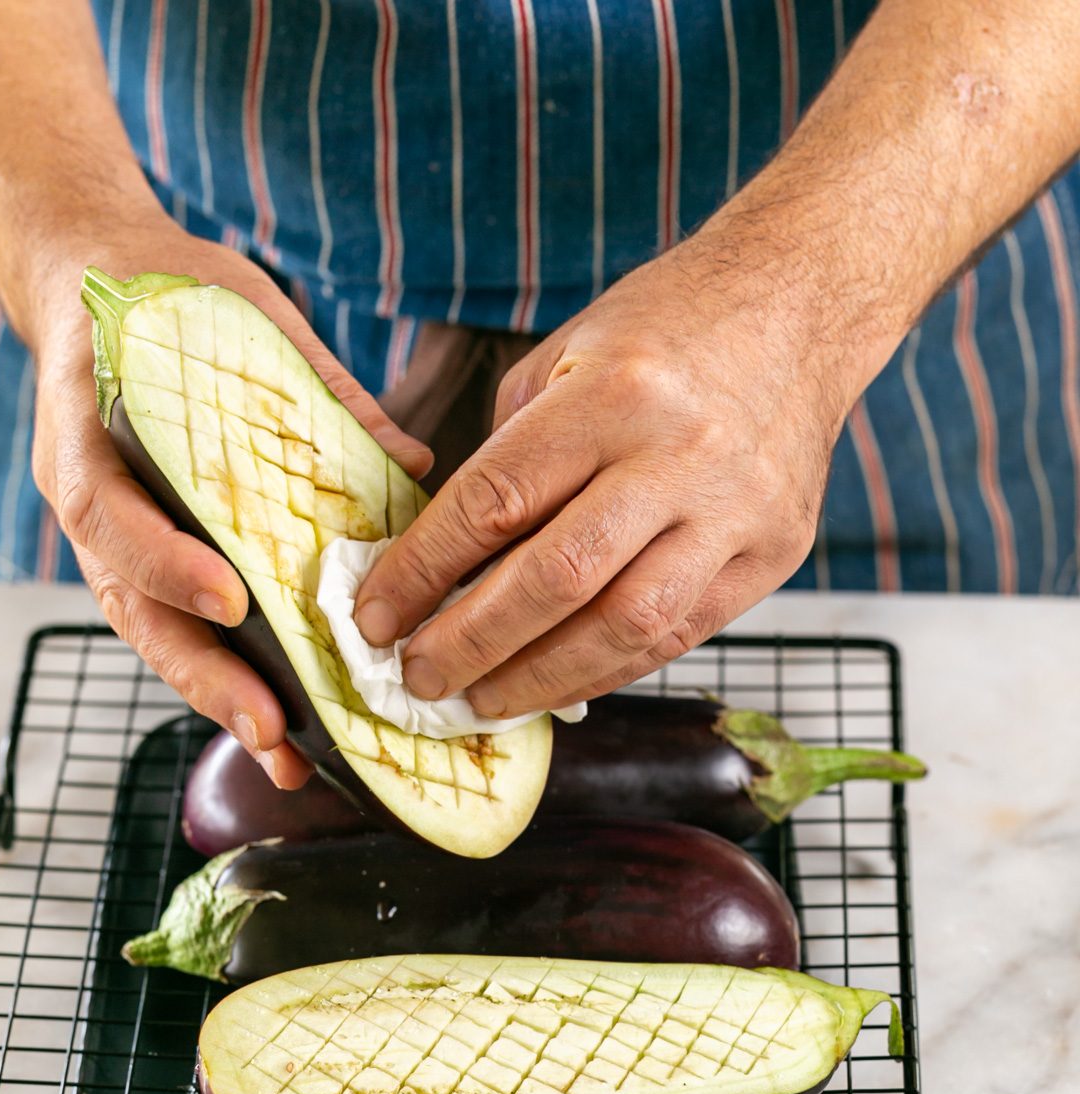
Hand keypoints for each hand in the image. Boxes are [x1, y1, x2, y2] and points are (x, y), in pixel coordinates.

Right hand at [29, 212, 431, 785]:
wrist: (95, 283)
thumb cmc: (167, 298)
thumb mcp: (239, 312)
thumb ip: (317, 385)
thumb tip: (412, 460)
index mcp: (92, 435)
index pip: (113, 513)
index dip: (166, 562)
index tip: (229, 599)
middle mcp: (93, 501)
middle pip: (132, 609)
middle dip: (203, 675)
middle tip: (269, 727)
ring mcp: (111, 537)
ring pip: (151, 634)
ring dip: (215, 698)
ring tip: (281, 752)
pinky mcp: (139, 556)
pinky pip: (172, 624)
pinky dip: (221, 674)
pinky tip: (277, 718)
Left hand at [352, 219, 868, 717]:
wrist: (803, 307)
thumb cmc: (669, 328)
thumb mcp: (569, 354)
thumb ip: (512, 452)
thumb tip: (449, 556)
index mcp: (613, 394)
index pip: (495, 502)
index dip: (423, 571)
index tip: (376, 616)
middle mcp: (679, 456)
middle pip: (556, 578)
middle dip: (471, 642)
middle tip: (417, 678)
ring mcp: (734, 513)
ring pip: (623, 627)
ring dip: (539, 679)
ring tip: (481, 700)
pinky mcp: (774, 555)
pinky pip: (679, 637)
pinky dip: (607, 670)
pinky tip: (557, 684)